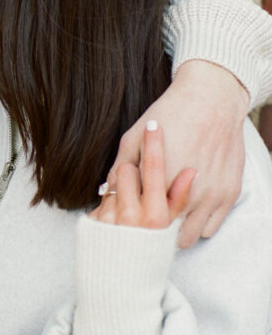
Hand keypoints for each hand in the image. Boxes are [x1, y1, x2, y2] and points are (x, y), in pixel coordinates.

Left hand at [107, 60, 247, 247]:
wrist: (211, 98)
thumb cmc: (169, 114)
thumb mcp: (133, 137)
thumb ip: (120, 167)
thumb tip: (105, 192)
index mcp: (160, 179)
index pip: (138, 213)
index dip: (133, 212)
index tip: (132, 206)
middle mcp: (188, 192)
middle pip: (161, 229)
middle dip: (152, 225)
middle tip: (150, 210)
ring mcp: (211, 196)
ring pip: (187, 235)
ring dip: (176, 228)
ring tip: (170, 210)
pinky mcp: (229, 195)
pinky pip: (209, 228)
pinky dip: (198, 224)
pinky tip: (190, 208)